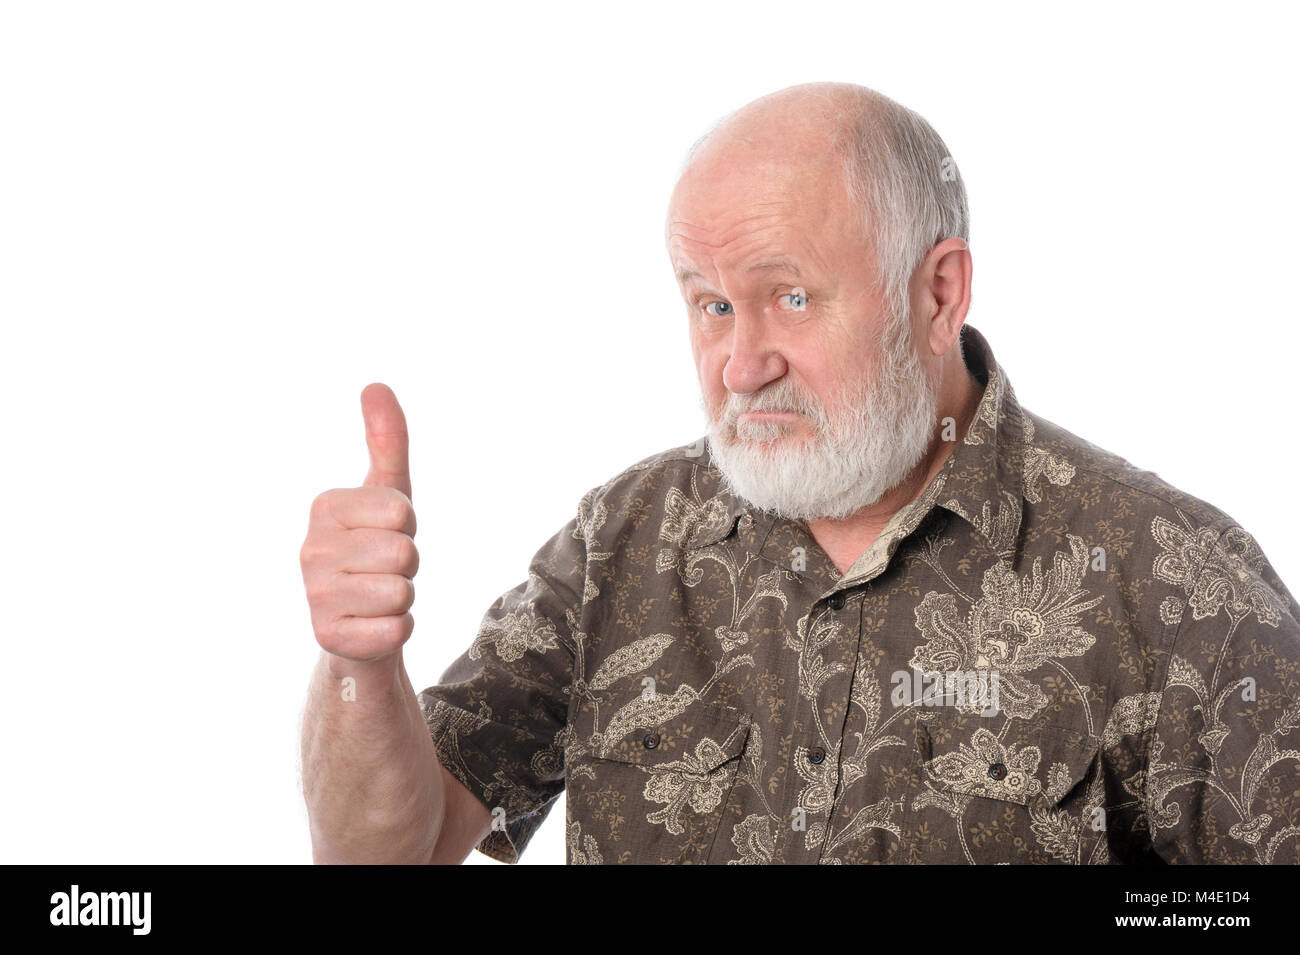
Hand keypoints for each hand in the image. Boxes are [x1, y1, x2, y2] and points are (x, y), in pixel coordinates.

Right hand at [301, 383, 418, 663]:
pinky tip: (374, 627)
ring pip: (403, 592)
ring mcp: (315, 597)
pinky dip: (398, 631)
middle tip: (384, 571)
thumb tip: (375, 385)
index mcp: (324, 508)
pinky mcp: (329, 639)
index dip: (407, 527)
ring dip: (403, 599)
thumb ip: (386, 440)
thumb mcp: (387, 493)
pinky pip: (398, 630)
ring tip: (377, 598)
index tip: (387, 535)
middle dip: (408, 565)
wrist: (359, 623)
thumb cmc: (376, 550)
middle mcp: (310, 550)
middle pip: (404, 552)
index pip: (401, 512)